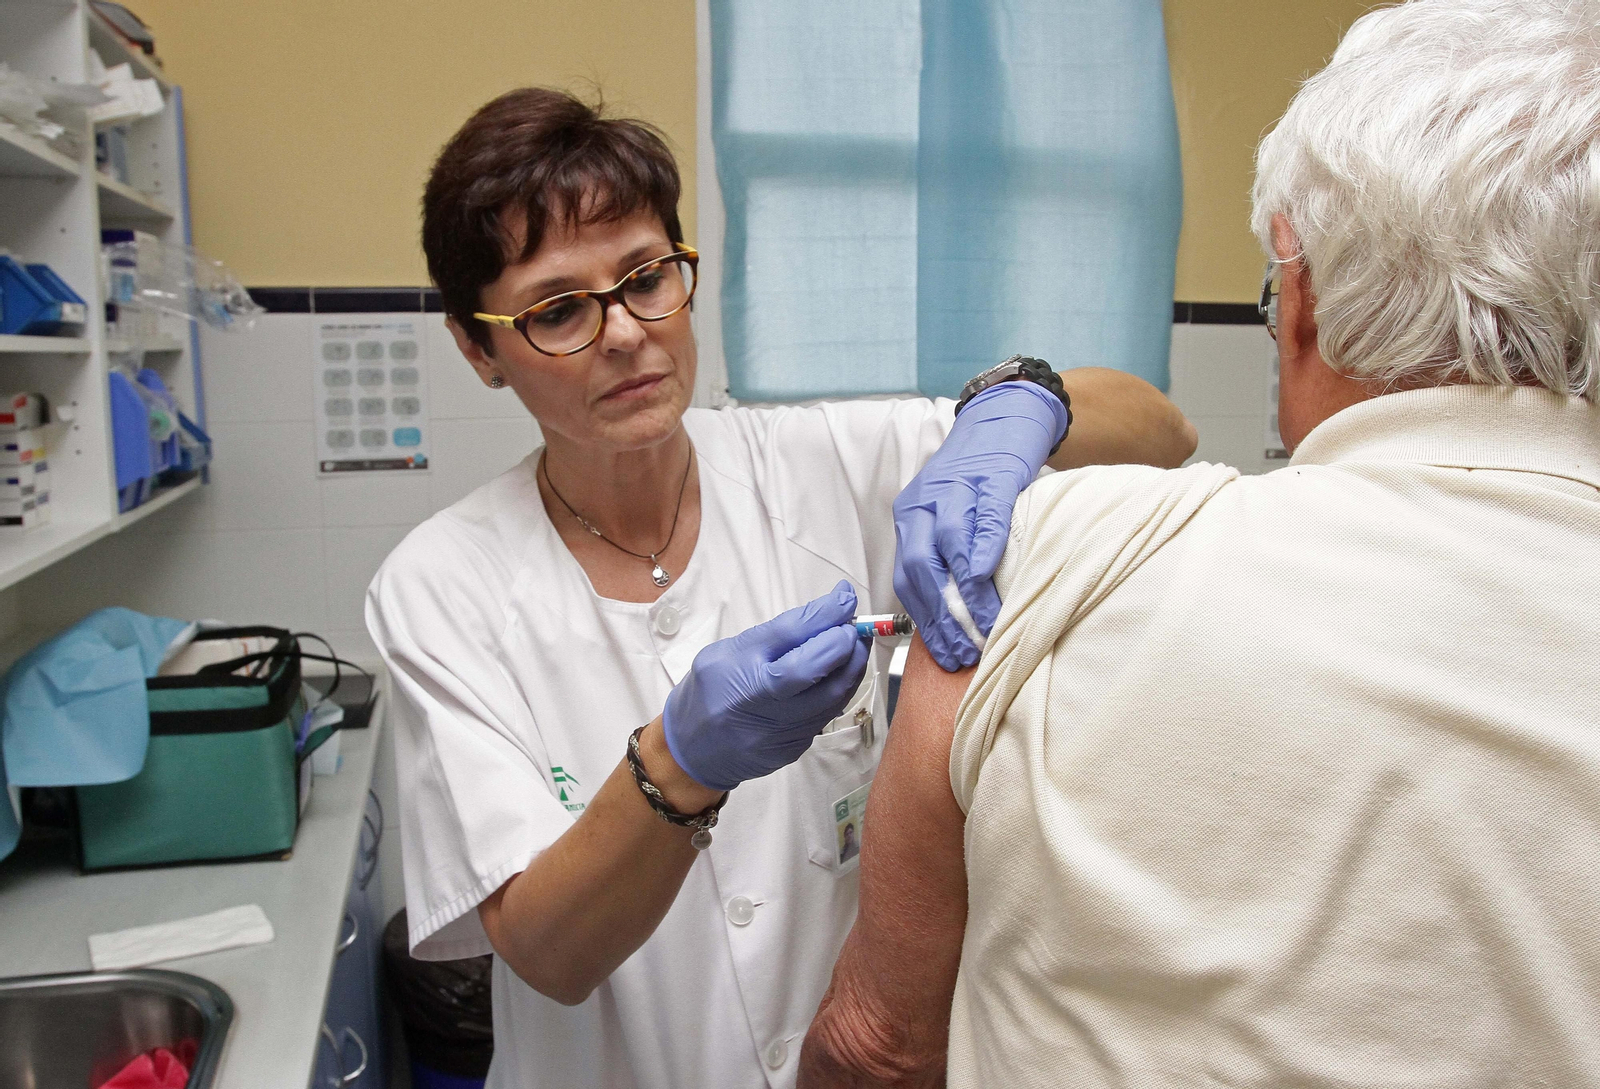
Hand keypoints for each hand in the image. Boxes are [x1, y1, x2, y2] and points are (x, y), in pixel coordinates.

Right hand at [662, 581, 870, 790]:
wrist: (691, 751)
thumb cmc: (710, 691)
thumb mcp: (726, 653)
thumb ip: (773, 637)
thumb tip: (825, 616)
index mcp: (735, 665)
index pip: (788, 633)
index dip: (825, 613)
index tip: (845, 598)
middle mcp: (755, 699)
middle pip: (812, 668)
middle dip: (843, 642)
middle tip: (853, 627)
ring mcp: (775, 729)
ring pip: (830, 696)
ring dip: (851, 667)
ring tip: (856, 647)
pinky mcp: (791, 749)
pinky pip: (825, 716)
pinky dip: (839, 691)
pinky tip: (839, 677)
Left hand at [893, 381, 1066, 669]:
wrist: (1003, 417)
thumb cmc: (980, 478)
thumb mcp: (951, 515)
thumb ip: (946, 558)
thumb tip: (954, 619)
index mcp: (910, 516)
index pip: (906, 577)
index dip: (924, 620)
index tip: (942, 654)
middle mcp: (924, 503)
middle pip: (920, 568)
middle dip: (941, 618)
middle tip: (962, 654)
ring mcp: (957, 490)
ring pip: (949, 550)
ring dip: (966, 597)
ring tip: (985, 631)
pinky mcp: (992, 479)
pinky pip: (983, 523)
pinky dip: (984, 555)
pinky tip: (990, 583)